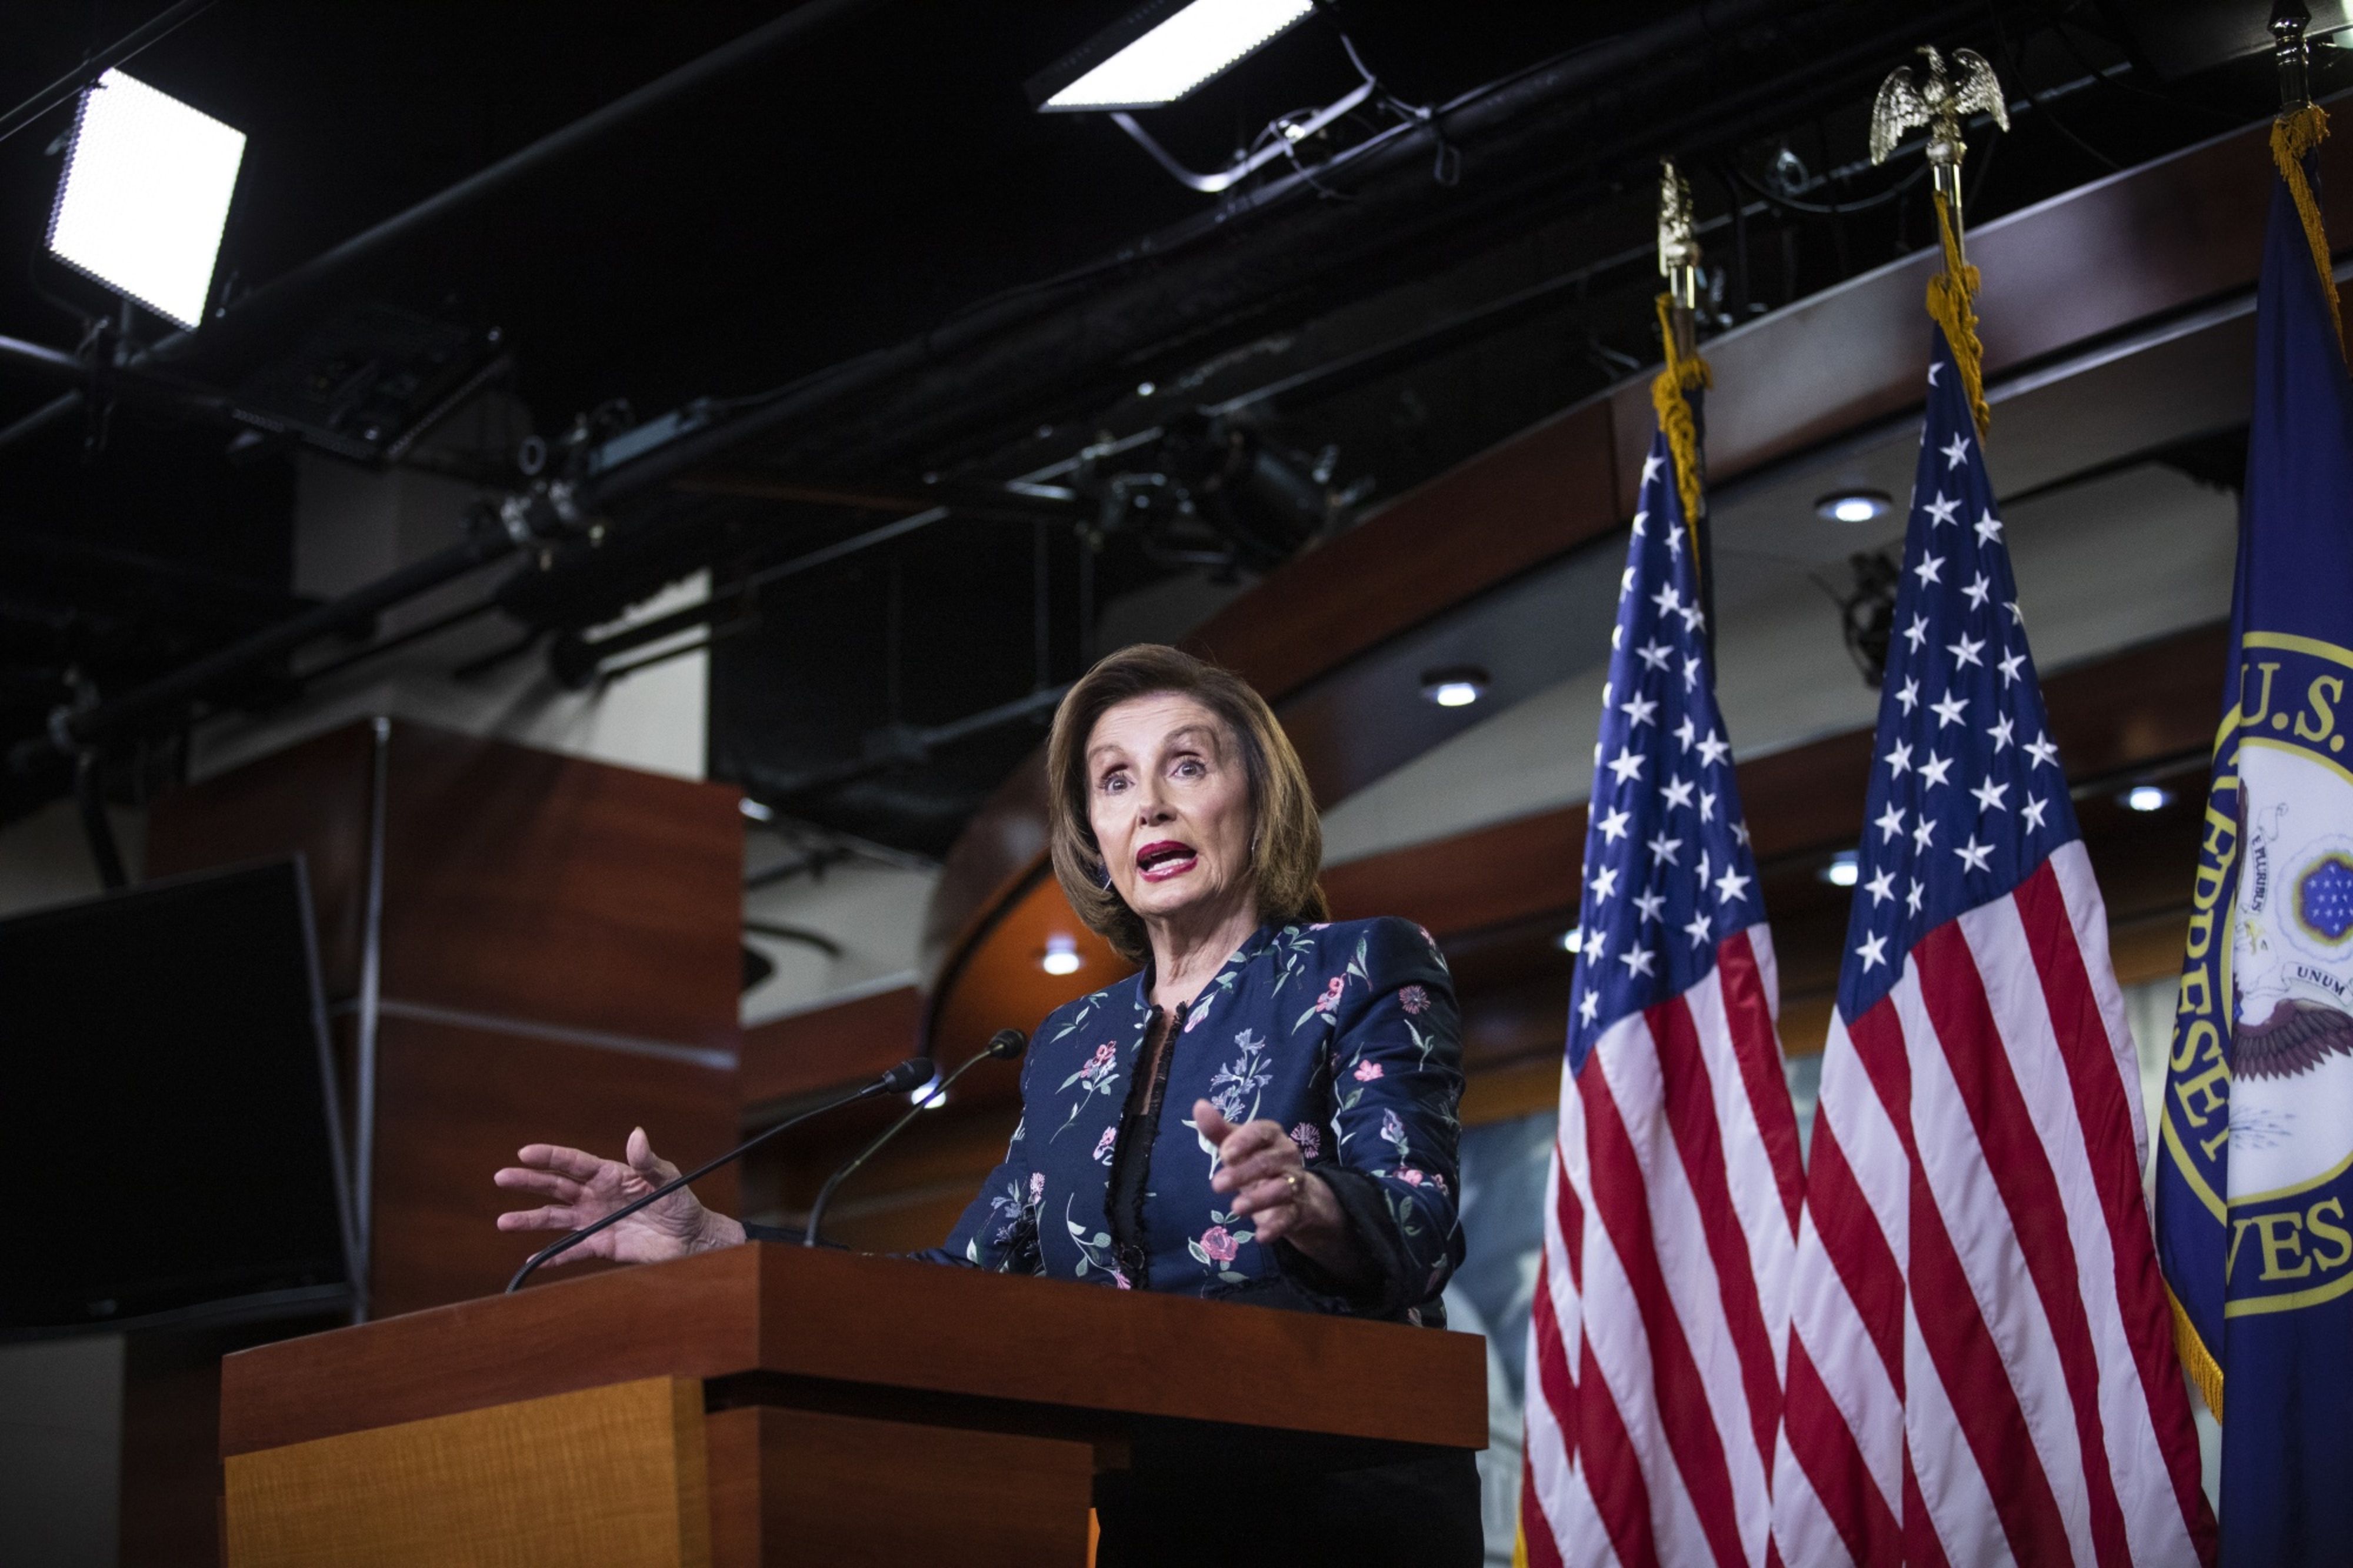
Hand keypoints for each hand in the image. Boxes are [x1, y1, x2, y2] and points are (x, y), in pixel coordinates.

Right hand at [493, 1127, 744, 1267]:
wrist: (691, 1238)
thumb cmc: (681, 1203)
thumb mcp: (667, 1178)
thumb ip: (647, 1160)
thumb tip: (636, 1134)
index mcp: (610, 1174)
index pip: (573, 1163)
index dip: (550, 1156)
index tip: (525, 1152)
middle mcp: (597, 1196)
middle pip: (556, 1187)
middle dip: (529, 1182)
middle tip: (502, 1177)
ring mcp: (596, 1220)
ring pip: (556, 1218)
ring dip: (530, 1219)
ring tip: (504, 1221)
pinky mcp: (601, 1245)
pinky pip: (572, 1250)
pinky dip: (553, 1255)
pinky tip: (533, 1258)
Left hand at [1198, 1101, 1365, 1281]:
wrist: (1296, 1195)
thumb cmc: (1258, 1163)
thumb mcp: (1238, 1147)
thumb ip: (1218, 1130)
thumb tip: (1199, 1105)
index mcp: (1272, 1136)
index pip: (1263, 1131)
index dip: (1245, 1141)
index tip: (1225, 1154)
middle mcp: (1287, 1156)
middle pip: (1269, 1162)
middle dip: (1244, 1172)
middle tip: (1217, 1185)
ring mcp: (1294, 1183)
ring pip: (1281, 1189)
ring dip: (1259, 1198)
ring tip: (1236, 1208)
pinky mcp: (1297, 1210)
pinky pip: (1289, 1217)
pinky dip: (1275, 1227)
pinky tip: (1260, 1236)